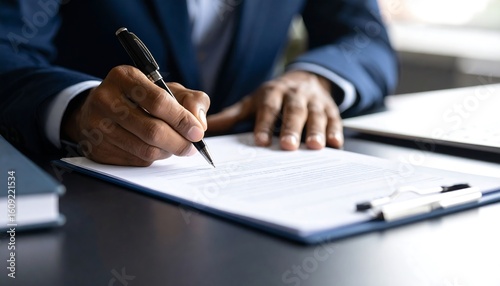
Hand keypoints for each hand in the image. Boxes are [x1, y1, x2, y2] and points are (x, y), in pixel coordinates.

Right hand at [62, 65, 209, 165]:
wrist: (102, 110)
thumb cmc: (143, 98)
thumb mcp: (169, 88)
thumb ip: (191, 100)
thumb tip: (199, 125)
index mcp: (125, 77)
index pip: (158, 101)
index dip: (182, 120)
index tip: (197, 132)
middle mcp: (106, 99)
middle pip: (151, 130)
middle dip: (178, 142)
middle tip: (191, 147)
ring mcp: (98, 126)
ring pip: (145, 149)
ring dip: (167, 152)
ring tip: (175, 146)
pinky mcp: (97, 149)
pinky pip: (136, 160)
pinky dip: (153, 158)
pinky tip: (155, 149)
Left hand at [207, 70, 342, 149]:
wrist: (306, 79)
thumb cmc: (274, 97)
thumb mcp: (252, 103)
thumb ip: (230, 117)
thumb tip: (205, 129)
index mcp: (272, 94)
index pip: (268, 110)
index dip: (265, 125)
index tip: (262, 142)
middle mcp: (294, 96)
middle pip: (293, 112)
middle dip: (292, 128)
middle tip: (289, 146)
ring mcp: (314, 102)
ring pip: (316, 115)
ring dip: (316, 130)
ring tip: (315, 146)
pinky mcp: (331, 109)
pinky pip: (335, 120)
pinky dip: (336, 132)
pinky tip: (336, 144)